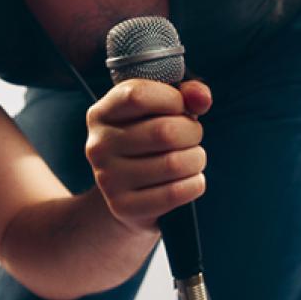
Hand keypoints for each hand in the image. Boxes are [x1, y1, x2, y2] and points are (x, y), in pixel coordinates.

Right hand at [85, 79, 211, 233]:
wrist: (130, 192)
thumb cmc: (150, 141)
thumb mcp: (161, 110)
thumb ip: (185, 94)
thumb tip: (202, 98)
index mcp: (101, 113)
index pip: (138, 95)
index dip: (171, 98)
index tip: (181, 106)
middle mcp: (99, 145)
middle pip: (163, 132)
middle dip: (192, 132)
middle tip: (192, 136)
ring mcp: (107, 178)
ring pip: (174, 164)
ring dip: (196, 159)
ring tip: (192, 158)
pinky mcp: (123, 206)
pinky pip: (175, 193)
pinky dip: (195, 184)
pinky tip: (190, 179)